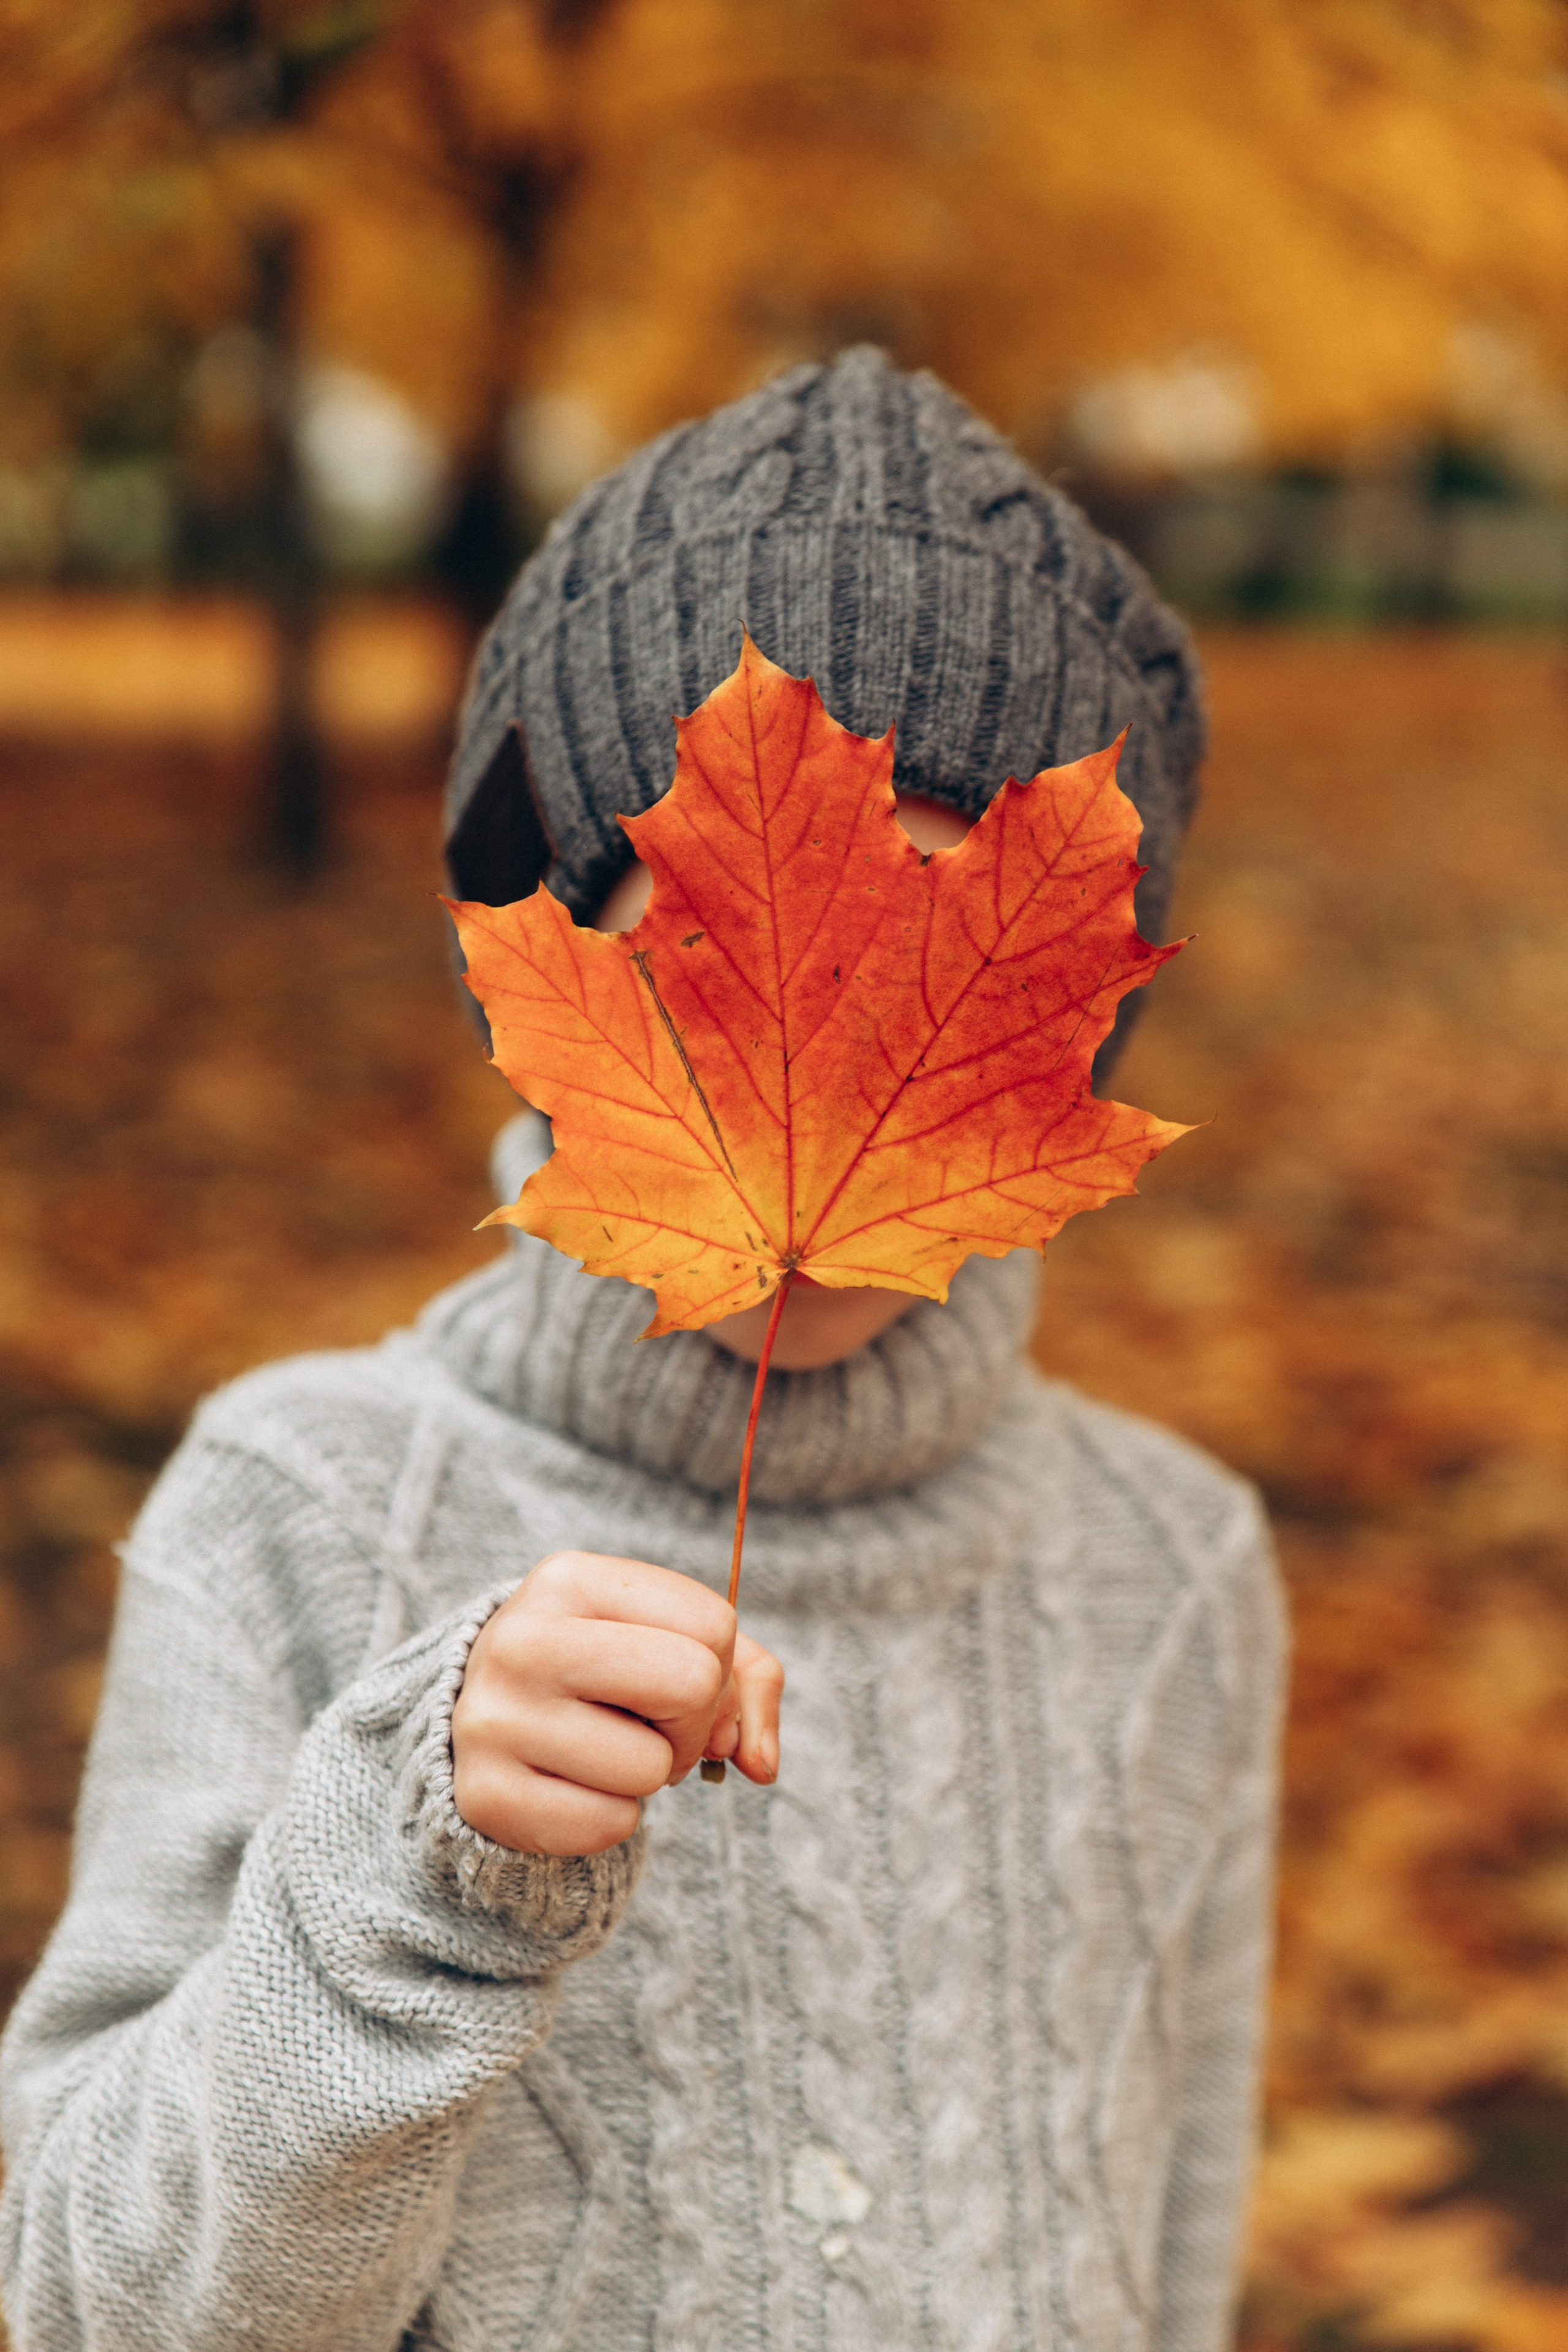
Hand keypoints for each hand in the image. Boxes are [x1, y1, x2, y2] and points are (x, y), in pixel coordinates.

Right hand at [451, 1550, 783, 1856]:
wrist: (486, 1721)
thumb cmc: (603, 1674)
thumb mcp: (672, 1641)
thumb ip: (748, 1680)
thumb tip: (762, 1763)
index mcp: (569, 1579)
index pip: (713, 1625)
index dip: (716, 1667)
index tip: (668, 1679)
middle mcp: (522, 1640)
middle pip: (692, 1683)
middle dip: (692, 1722)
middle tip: (648, 1724)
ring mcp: (494, 1719)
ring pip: (652, 1767)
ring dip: (646, 1774)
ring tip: (597, 1750)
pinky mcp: (485, 1796)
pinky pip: (610, 1825)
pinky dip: (609, 1818)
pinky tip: (567, 1785)